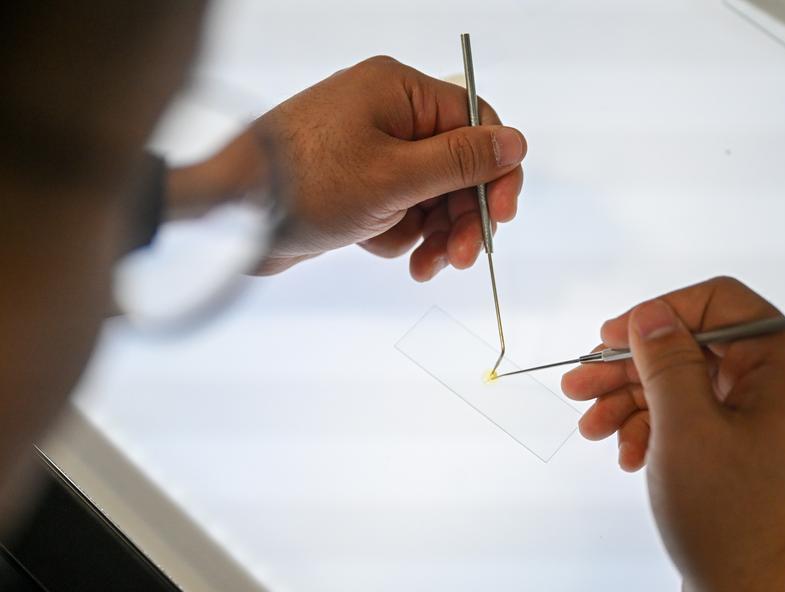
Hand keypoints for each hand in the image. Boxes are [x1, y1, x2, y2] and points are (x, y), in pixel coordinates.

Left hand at [169, 56, 525, 277]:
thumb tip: (515, 143)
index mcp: (400, 92)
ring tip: (426, 265)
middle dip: (461, 214)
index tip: (500, 217)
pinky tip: (392, 255)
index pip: (475, 124)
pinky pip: (400, 208)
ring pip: (430, 193)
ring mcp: (370, 150)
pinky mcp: (356, 183)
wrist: (229, 216)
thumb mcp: (394, 177)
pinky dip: (402, 234)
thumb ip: (460, 162)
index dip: (495, 172)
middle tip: (460, 257)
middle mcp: (388, 114)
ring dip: (434, 232)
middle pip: (455, 165)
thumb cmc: (304, 184)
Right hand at [561, 277, 784, 591]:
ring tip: (592, 427)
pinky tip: (627, 454)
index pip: (720, 304)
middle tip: (580, 384)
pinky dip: (656, 431)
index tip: (610, 336)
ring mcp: (769, 422)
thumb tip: (649, 314)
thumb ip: (665, 360)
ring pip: (688, 387)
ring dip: (633, 403)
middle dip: (631, 369)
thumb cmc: (740, 526)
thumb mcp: (686, 429)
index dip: (658, 313)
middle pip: (695, 349)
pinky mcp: (750, 452)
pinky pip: (696, 420)